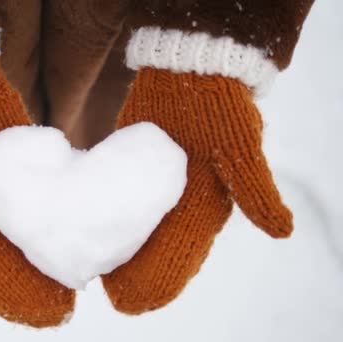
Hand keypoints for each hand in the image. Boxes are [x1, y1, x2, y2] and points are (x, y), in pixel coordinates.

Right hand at [0, 41, 73, 326]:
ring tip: (76, 283)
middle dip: (33, 287)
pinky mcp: (19, 173)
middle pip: (9, 261)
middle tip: (64, 310)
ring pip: (26, 238)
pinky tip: (75, 234)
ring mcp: (0, 195)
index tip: (37, 315)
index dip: (8, 294)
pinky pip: (39, 204)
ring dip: (45, 261)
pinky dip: (53, 222)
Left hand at [102, 68, 291, 313]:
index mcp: (206, 204)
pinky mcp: (137, 167)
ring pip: (140, 227)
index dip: (161, 277)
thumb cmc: (219, 109)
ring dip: (122, 248)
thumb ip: (255, 189)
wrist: (191, 71)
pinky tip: (91, 228)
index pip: (183, 253)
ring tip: (96, 266)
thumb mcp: (240, 149)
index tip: (132, 298)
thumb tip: (282, 231)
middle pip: (157, 247)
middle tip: (108, 287)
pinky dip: (111, 217)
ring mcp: (158, 185)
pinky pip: (124, 199)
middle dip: (137, 270)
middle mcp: (182, 201)